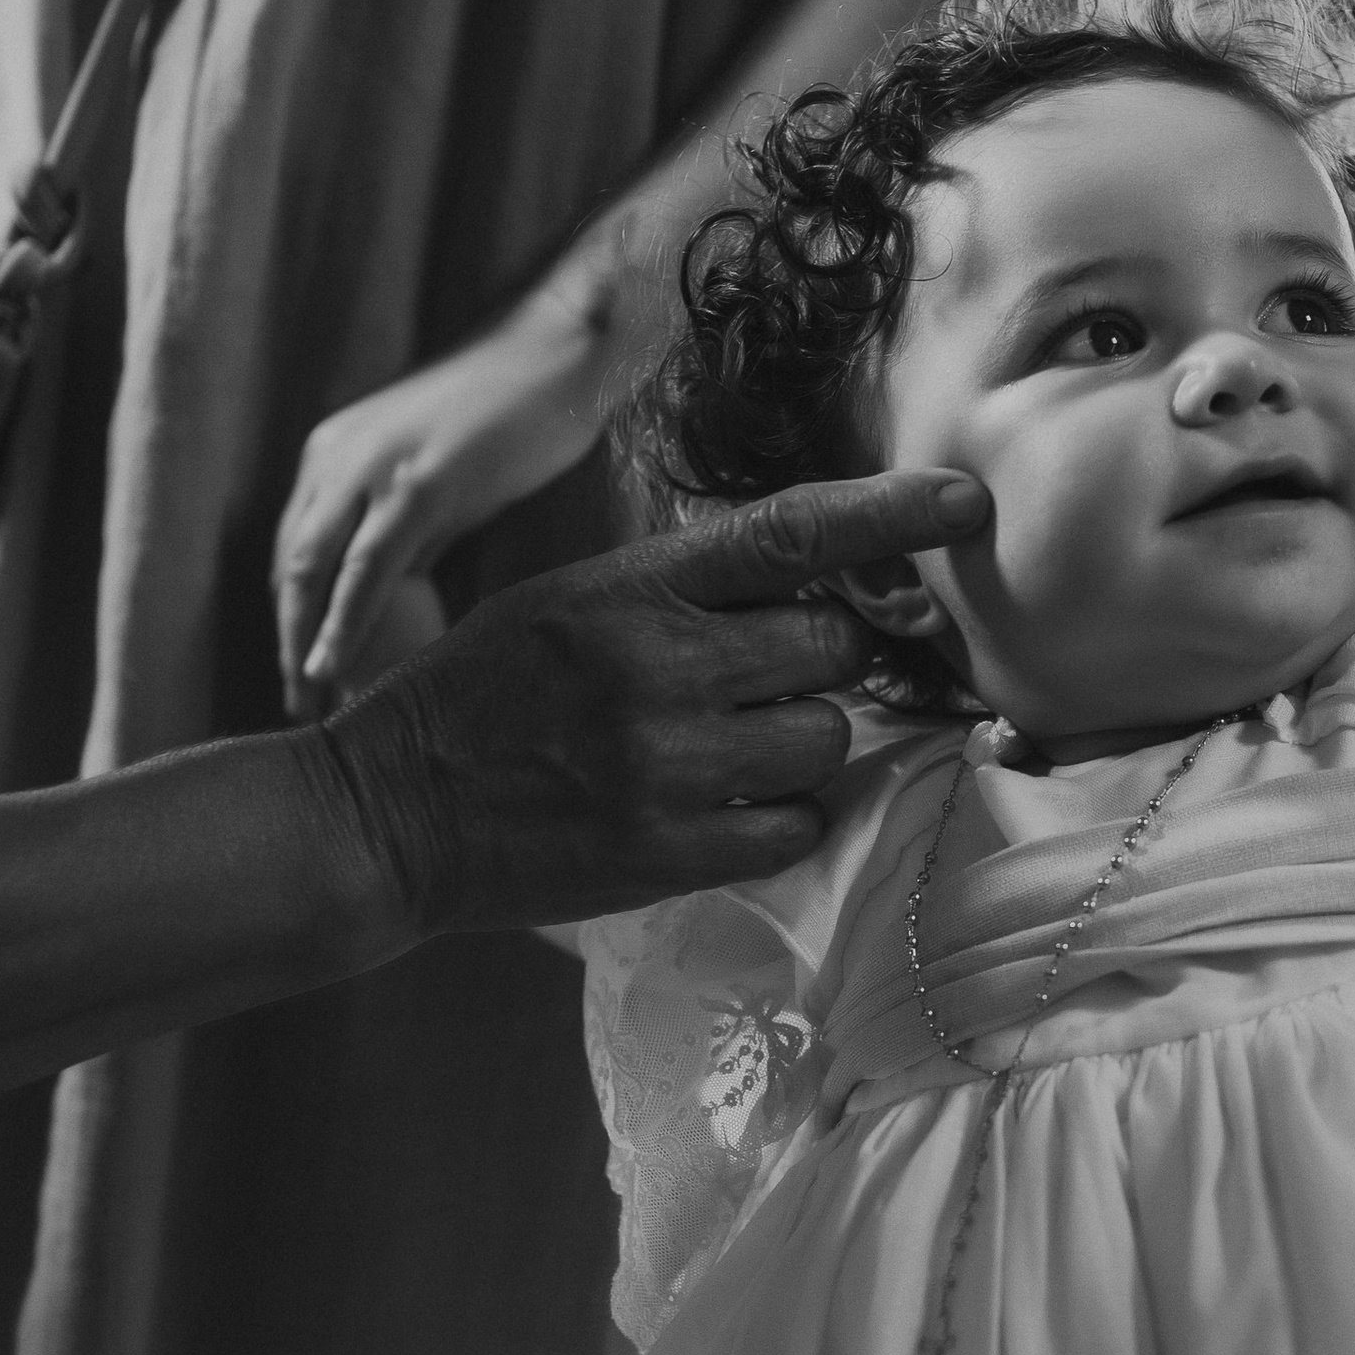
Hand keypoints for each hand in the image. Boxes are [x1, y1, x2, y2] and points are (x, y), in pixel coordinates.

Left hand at [271, 308, 607, 721]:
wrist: (559, 354)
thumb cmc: (511, 415)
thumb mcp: (439, 476)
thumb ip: (407, 528)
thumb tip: (394, 593)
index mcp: (334, 450)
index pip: (293, 545)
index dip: (291, 612)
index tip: (297, 664)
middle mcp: (337, 456)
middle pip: (290, 563)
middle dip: (286, 636)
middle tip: (295, 701)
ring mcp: (373, 467)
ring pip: (314, 569)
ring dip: (302, 641)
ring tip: (307, 699)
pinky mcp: (418, 484)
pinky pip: (366, 569)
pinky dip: (343, 623)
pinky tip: (330, 666)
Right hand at [316, 468, 990, 935]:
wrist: (387, 814)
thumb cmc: (486, 696)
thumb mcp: (568, 602)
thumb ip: (682, 591)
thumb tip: (818, 586)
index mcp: (629, 586)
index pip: (790, 533)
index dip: (892, 511)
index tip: (967, 502)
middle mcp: (655, 667)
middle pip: (834, 648)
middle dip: (825, 662)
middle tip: (772, 678)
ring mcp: (665, 765)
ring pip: (825, 740)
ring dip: (803, 745)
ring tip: (728, 749)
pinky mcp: (668, 852)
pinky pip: (794, 827)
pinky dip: (779, 819)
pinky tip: (720, 808)